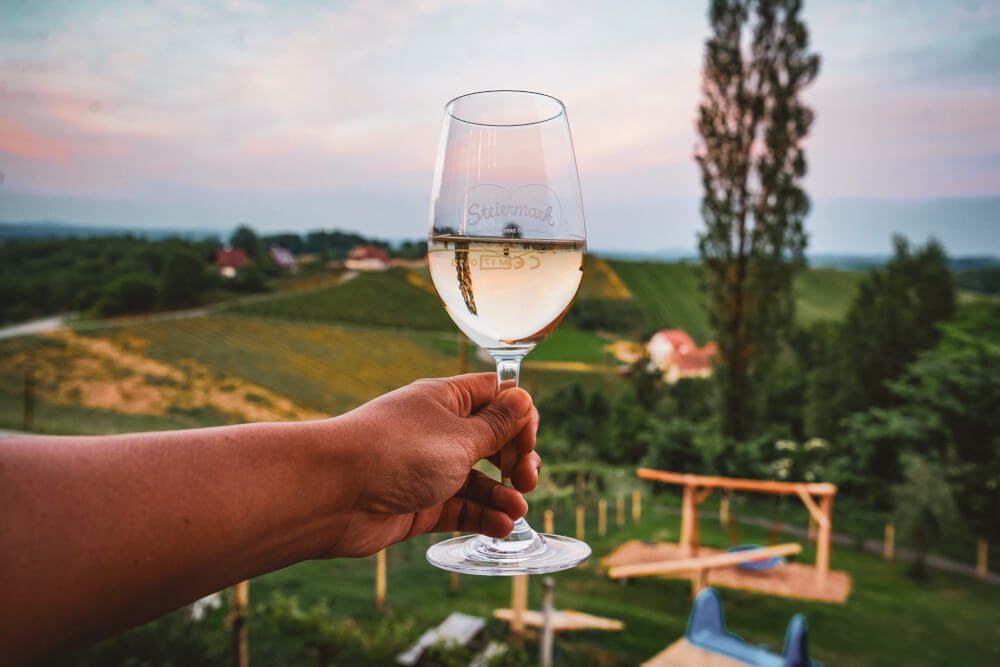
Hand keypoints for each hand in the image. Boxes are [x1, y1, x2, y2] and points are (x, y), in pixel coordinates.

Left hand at [325, 373, 540, 557]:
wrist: (331, 493)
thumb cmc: (395, 453)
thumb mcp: (459, 438)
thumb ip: (497, 426)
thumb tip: (524, 400)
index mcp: (446, 400)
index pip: (495, 396)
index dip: (520, 417)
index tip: (527, 442)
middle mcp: (438, 431)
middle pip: (492, 440)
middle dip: (517, 459)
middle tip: (527, 480)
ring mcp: (428, 469)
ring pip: (479, 479)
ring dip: (503, 495)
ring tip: (516, 512)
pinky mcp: (420, 504)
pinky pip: (461, 508)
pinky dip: (483, 516)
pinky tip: (500, 526)